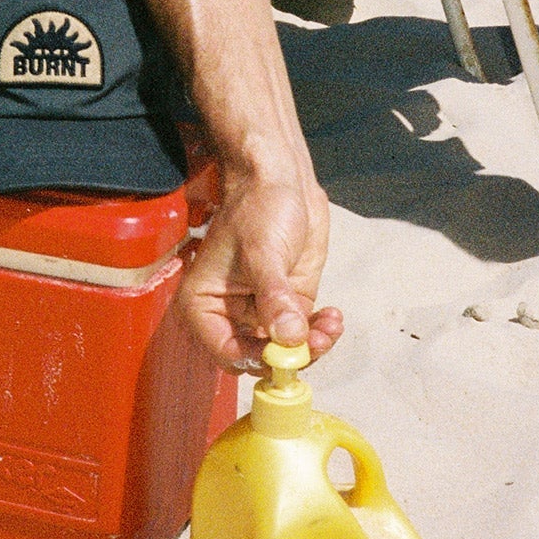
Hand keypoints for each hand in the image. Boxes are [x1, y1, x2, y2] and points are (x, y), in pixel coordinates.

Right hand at [177, 168, 343, 371]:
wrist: (282, 179)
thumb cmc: (257, 207)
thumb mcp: (263, 252)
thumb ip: (274, 297)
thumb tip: (289, 339)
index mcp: (205, 305)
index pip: (228, 352)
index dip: (258, 359)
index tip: (288, 353)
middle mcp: (230, 314)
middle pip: (260, 357)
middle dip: (291, 355)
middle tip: (316, 343)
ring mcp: (262, 310)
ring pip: (286, 349)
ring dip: (311, 346)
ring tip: (330, 326)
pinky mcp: (289, 302)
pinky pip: (304, 332)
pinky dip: (320, 331)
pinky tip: (333, 317)